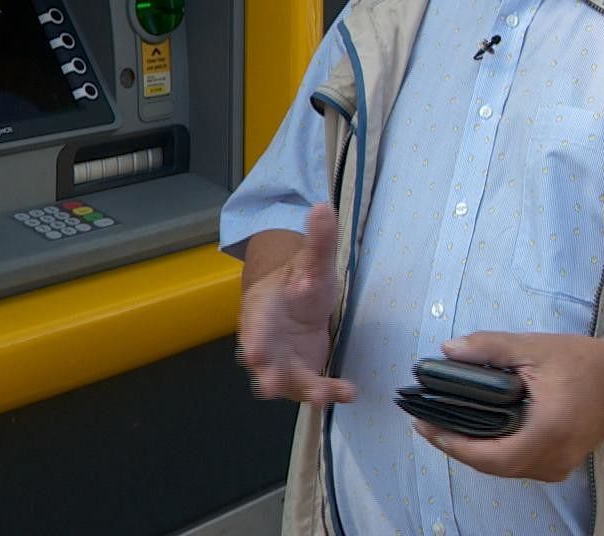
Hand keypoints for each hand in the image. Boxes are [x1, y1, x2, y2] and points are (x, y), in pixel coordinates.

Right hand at [236, 204, 357, 405]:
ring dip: (306, 391)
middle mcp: (267, 342)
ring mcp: (284, 363)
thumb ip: (318, 241)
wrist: (297, 303)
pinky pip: (314, 388)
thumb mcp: (313, 261)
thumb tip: (323, 207)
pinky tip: (348, 391)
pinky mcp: (303, 375)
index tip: (254, 353)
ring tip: (326, 396)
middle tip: (272, 385)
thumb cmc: (298, 282)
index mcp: (262, 311)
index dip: (254, 341)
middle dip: (268, 375)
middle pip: (263, 363)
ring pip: (290, 383)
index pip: (254, 326)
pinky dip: (331, 392)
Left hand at [412, 331, 603, 481]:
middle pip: (494, 466)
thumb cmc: (582, 362)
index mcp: (548, 431)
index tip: (425, 427)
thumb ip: (490, 347)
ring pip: (504, 469)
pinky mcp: (558, 465)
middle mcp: (553, 457)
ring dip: (474, 452)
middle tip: (427, 425)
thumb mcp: (534, 347)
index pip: (491, 455)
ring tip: (444, 427)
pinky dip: (494, 454)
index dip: (454, 445)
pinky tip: (475, 435)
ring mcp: (557, 467)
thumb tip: (448, 351)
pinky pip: (517, 465)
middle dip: (457, 448)